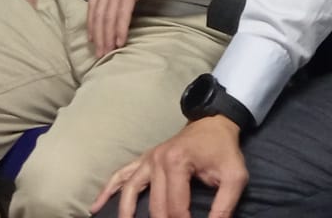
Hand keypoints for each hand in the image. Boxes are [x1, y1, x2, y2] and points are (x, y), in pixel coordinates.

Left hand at [85, 0, 155, 57]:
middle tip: (99, 54)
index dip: (91, 24)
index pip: (93, 4)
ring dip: (108, 36)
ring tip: (109, 52)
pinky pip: (122, 13)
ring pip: (109, 15)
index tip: (92, 40)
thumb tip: (115, 10)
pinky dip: (120, 29)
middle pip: (99, 13)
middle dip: (99, 35)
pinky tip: (121, 41)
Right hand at [94, 116, 248, 217]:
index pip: (175, 208)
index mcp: (177, 163)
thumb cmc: (224, 150)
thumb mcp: (235, 177)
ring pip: (130, 191)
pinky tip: (96, 206)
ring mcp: (147, 159)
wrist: (215, 123)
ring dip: (126, 213)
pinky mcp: (144, 160)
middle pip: (155, 206)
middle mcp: (157, 161)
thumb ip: (225, 206)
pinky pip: (121, 175)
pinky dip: (108, 190)